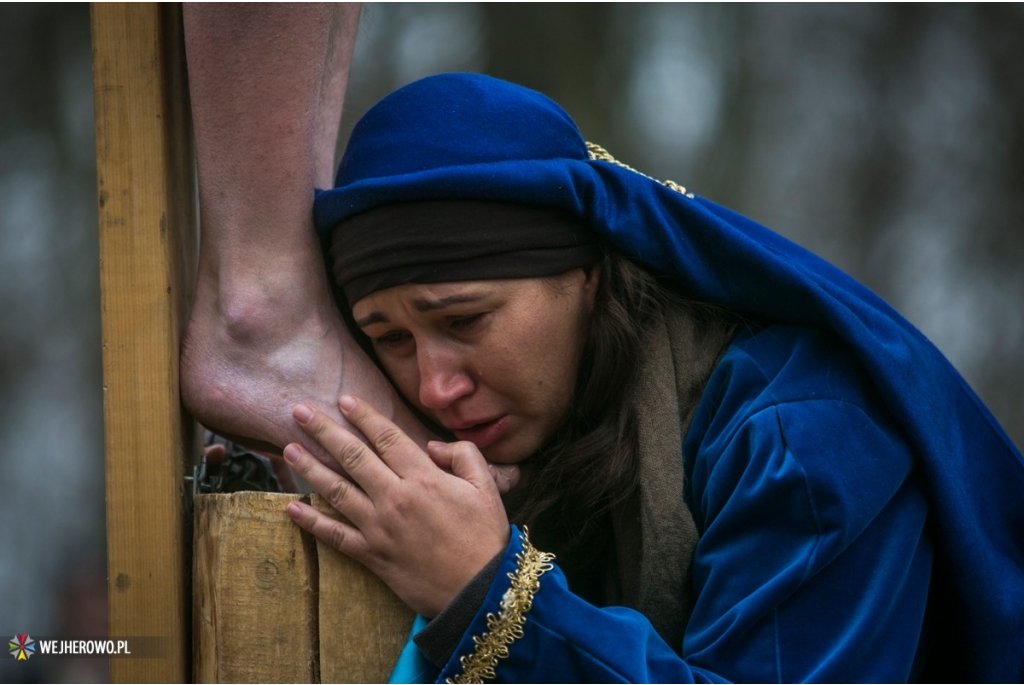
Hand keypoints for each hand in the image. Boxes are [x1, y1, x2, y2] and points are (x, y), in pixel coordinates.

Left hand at [283, 395, 510, 616]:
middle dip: (323, 430)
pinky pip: (334, 535)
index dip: (363, 415)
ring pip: (336, 491)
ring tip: (289, 449)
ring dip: (309, 468)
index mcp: (424, 478)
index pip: (386, 437)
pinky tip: (291, 507)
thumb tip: (433, 445)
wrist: (479, 591)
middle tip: (299, 412)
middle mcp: (395, 498)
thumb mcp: (486, 487)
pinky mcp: (372, 555)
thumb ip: (463, 455)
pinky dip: (311, 522)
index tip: (343, 399)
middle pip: (352, 456)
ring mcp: (379, 527)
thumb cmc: (485, 536)